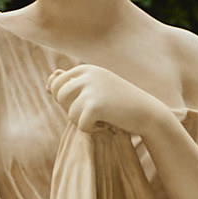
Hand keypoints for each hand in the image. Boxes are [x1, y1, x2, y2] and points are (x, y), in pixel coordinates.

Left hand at [49, 58, 173, 142]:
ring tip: (104, 117)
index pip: (56, 84)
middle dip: (74, 110)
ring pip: (70, 113)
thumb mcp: (96, 89)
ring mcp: (90, 89)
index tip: (87, 103)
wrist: (148, 113)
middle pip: (60, 98)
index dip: (68, 100)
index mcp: (86, 69)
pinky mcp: (95, 106)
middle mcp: (87, 75)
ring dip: (85, 121)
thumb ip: (73, 84)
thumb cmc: (121, 103)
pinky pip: (80, 125)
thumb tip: (49, 81)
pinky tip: (108, 124)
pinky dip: (93, 130)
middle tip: (96, 112)